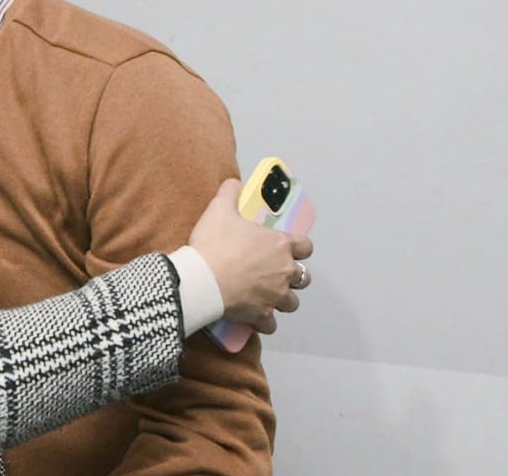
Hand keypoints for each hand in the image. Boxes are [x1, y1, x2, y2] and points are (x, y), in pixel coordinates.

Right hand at [189, 179, 313, 333]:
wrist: (202, 278)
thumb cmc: (214, 244)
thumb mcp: (219, 210)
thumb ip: (230, 193)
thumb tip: (234, 183)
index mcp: (279, 245)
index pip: (306, 246)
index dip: (300, 247)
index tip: (290, 247)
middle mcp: (283, 271)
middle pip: (304, 277)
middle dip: (293, 277)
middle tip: (276, 273)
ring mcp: (274, 295)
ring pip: (292, 303)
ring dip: (282, 300)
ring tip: (268, 296)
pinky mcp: (261, 315)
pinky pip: (271, 324)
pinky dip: (265, 322)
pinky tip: (255, 317)